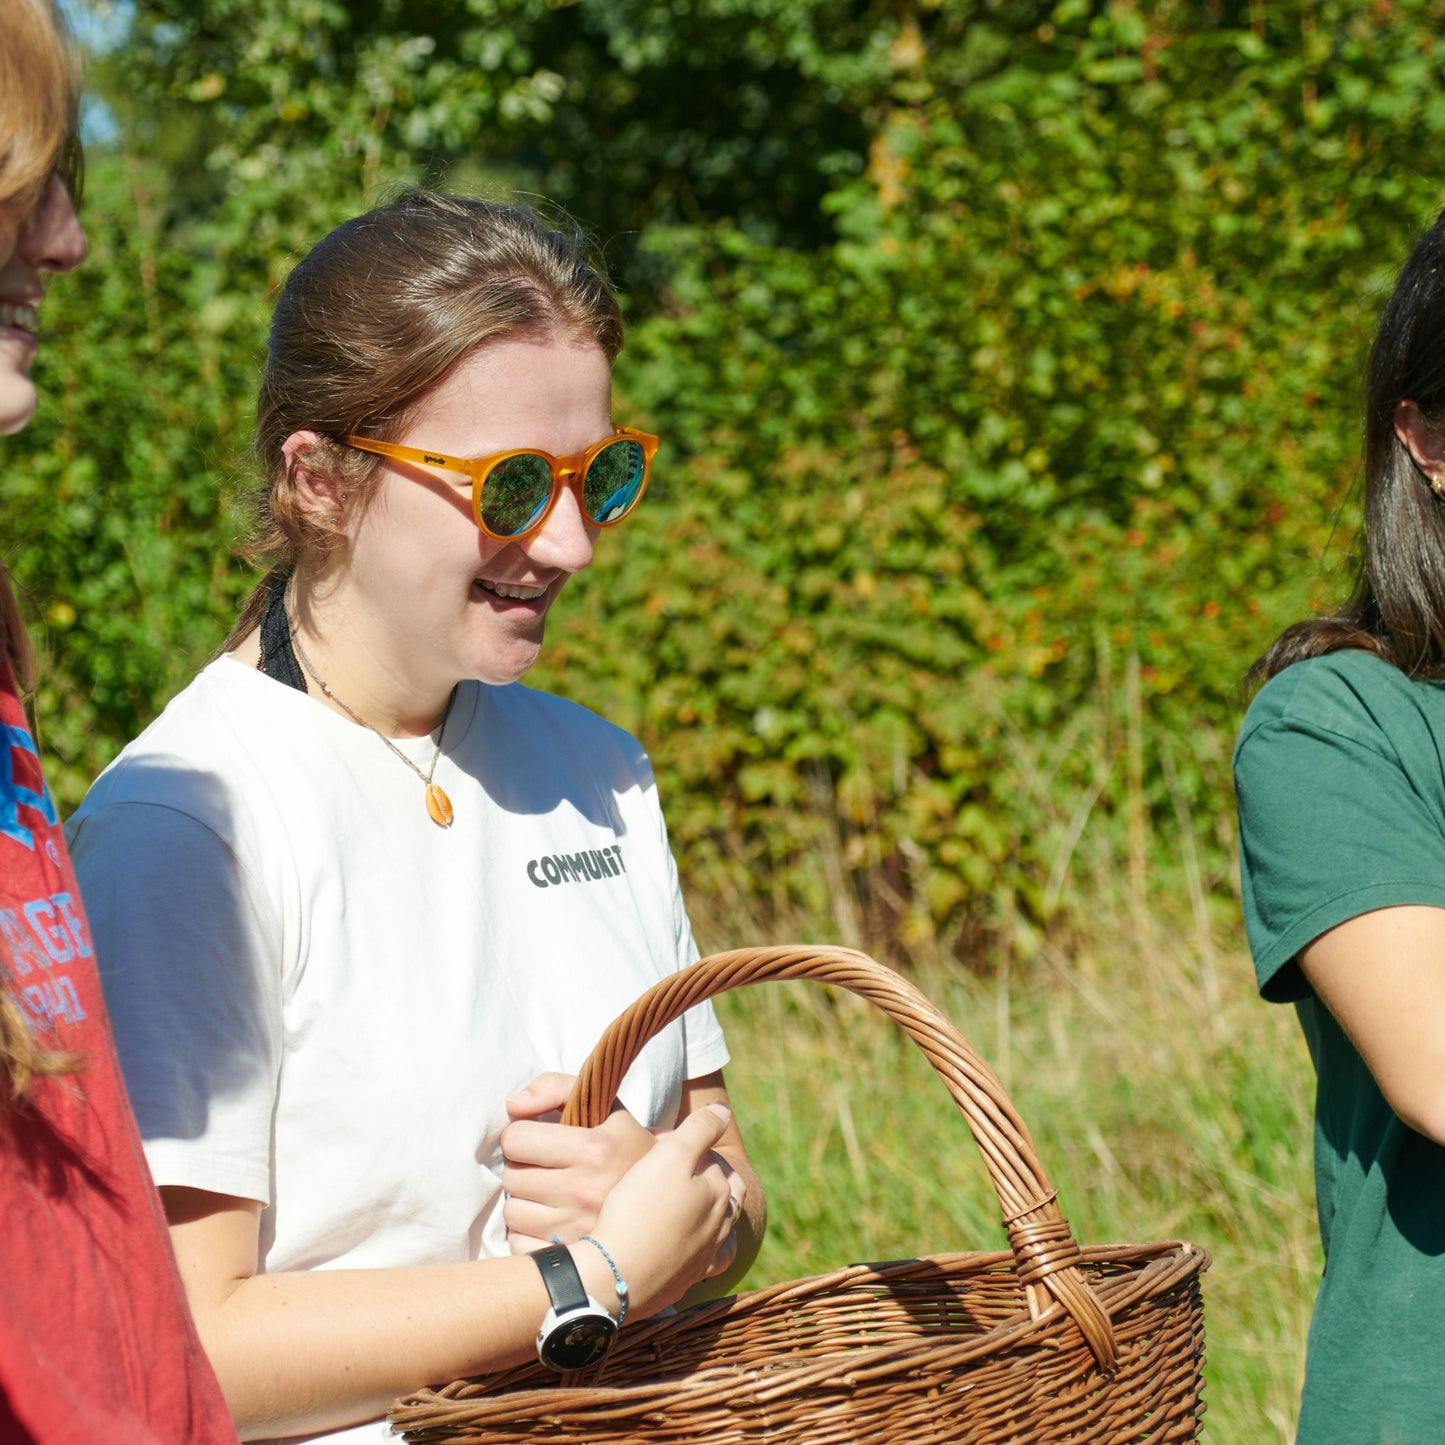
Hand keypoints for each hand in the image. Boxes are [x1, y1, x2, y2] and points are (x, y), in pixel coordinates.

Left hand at [501, 1072, 656, 1252]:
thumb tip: (512, 1105)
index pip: (516, 1139)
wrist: (666, 1199)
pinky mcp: (571, 1258)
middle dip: (522, 1168)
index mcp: (595, 1148)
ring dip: (524, 1201)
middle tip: (543, 1167)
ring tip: (547, 1193)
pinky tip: (549, 1221)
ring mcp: (578, 1230)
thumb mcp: (603, 1105)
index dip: (521, 1136)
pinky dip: (527, 1234)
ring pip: (512, 1212)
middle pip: (511, 1177)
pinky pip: (519, 1245)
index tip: (535, 1140)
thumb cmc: (624, 1146)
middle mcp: (586, 1190)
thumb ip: (556, 1087)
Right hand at [588, 1101, 745, 1318]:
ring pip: (718, 1230)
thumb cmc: (640, 1208)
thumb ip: (701, 1129)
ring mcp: (703, 1258)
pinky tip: (684, 1244)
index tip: (659, 1144)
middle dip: (703, 1177)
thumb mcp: (671, 1154)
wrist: (614, 1274)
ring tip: (685, 1204)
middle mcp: (719, 1228)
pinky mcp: (682, 1282)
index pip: (713, 1159)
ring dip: (707, 1214)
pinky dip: (700, 1250)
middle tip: (672, 1169)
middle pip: (721, 1194)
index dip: (687, 1146)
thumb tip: (724, 1111)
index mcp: (720, 1194)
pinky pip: (701, 1264)